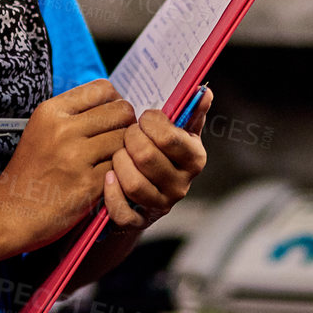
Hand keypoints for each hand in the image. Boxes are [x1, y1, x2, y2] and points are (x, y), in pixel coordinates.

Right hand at [0, 79, 134, 249]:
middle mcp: (63, 130)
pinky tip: (108, 176)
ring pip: (124, 139)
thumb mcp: (42, 129)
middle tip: (120, 136)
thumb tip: (112, 102)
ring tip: (112, 157)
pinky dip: (119, 171)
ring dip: (124, 148)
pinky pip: (120, 166)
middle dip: (126, 123)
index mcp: (51, 111)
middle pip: (120, 111)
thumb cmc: (31, 171)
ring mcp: (76, 157)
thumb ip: (73, 113)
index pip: (103, 88)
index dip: (115, 100)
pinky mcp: (88, 184)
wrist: (12, 212)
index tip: (113, 114)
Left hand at [101, 87, 210, 229]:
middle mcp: (181, 185)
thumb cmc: (161, 151)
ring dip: (119, 162)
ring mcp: (160, 205)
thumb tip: (204, 90)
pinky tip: (108, 177)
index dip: (150, 123)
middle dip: (130, 139)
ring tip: (118, 152)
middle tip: (127, 133)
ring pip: (134, 184)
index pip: (169, 138)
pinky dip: (111, 193)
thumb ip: (190, 111)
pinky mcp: (139, 222)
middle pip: (147, 158)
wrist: (145, 190)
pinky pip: (122, 211)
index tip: (143, 118)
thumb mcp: (178, 132)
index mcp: (194, 159)